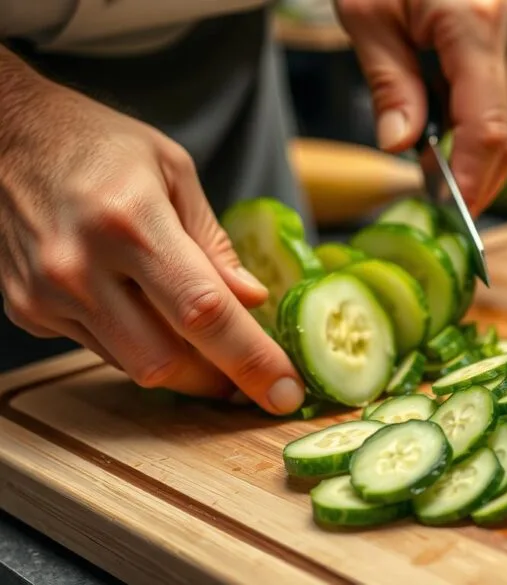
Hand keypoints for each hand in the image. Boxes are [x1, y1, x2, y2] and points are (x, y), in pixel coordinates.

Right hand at [0, 57, 305, 414]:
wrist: (4, 134)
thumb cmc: (99, 144)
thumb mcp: (173, 171)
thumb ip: (213, 243)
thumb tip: (253, 301)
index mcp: (130, 222)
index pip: (203, 312)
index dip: (251, 359)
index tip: (286, 391)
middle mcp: (80, 267)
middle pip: (166, 361)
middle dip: (219, 378)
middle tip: (253, 376)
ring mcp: (45, 296)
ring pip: (133, 366)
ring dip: (182, 365)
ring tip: (208, 342)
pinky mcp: (26, 311)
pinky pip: (102, 350)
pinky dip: (138, 343)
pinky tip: (146, 311)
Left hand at [337, 0, 506, 214]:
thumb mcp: (367, 15)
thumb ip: (389, 85)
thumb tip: (402, 148)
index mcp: (477, 21)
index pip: (486, 127)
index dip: (469, 180)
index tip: (449, 215)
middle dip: (477, 180)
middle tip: (440, 210)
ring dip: (481, 157)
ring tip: (438, 174)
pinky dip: (485, 128)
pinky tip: (450, 136)